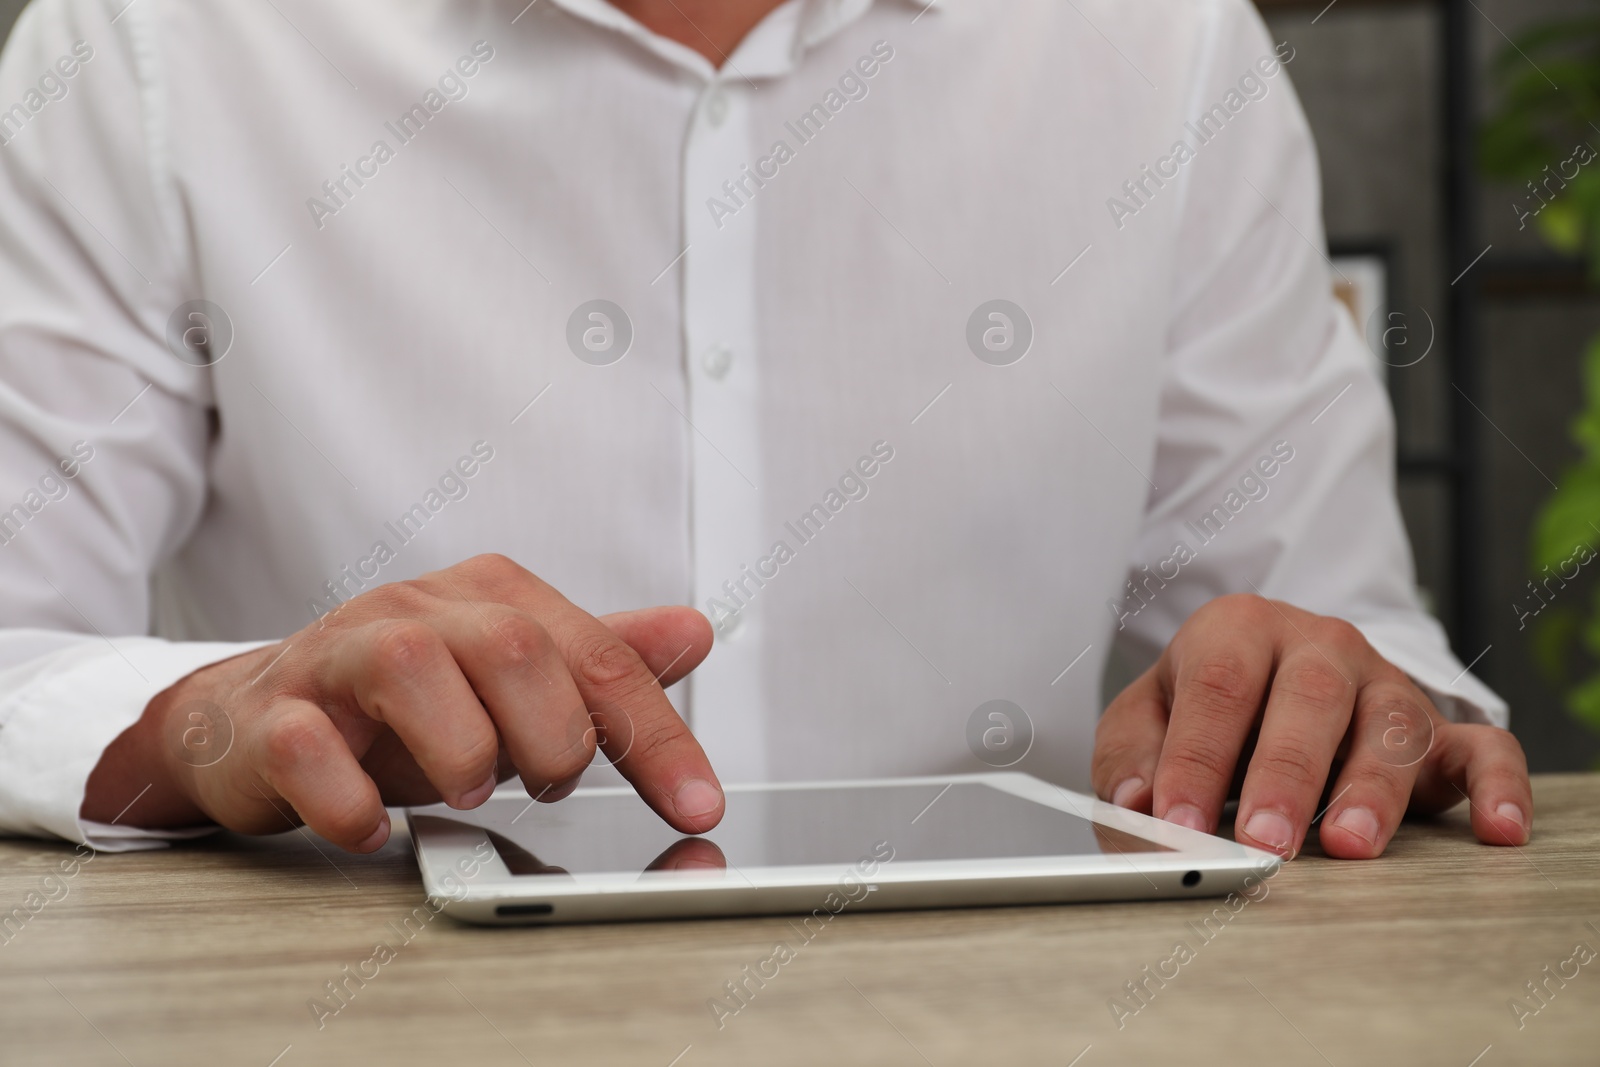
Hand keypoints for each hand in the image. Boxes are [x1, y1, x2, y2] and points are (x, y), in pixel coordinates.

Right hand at [82, 554, 720, 852]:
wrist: (255, 721)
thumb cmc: (400, 708)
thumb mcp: (513, 685)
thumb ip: (599, 661)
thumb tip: (693, 632)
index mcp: (487, 596)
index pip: (596, 654)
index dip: (656, 735)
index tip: (698, 804)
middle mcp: (414, 610)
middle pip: (512, 645)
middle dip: (553, 733)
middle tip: (551, 787)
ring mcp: (334, 657)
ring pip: (409, 667)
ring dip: (459, 750)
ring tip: (470, 794)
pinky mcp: (270, 716)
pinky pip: (305, 745)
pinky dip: (349, 801)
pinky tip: (375, 827)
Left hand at [1092, 594, 1530, 858]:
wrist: (1272, 678)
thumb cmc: (1203, 708)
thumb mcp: (1146, 720)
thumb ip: (1132, 759)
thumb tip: (1137, 804)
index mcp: (1238, 630)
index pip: (1217, 688)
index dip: (1195, 759)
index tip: (1180, 826)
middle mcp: (1319, 647)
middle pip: (1308, 700)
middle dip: (1284, 776)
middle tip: (1264, 842)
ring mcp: (1383, 683)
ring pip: (1389, 726)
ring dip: (1371, 790)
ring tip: (1349, 845)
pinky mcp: (1439, 726)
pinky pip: (1483, 746)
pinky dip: (1497, 785)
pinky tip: (1496, 828)